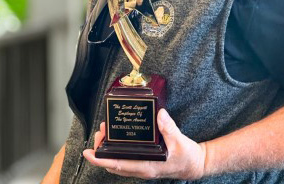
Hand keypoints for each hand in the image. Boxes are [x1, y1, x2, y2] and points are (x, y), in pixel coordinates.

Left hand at [83, 109, 205, 179]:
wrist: (194, 165)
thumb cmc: (187, 156)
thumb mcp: (179, 141)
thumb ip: (169, 128)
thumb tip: (159, 114)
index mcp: (147, 166)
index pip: (118, 165)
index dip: (101, 159)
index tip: (89, 153)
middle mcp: (141, 169)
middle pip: (114, 164)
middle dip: (102, 150)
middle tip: (99, 133)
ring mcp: (142, 167)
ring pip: (118, 162)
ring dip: (108, 149)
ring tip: (105, 132)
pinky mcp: (144, 162)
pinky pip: (125, 159)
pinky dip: (116, 150)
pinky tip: (117, 138)